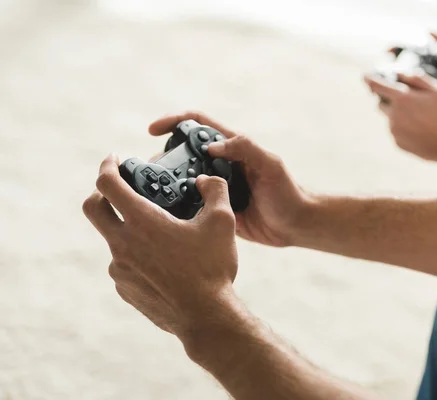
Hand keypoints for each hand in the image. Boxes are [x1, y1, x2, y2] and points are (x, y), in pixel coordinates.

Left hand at [82, 155, 238, 350]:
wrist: (205, 317)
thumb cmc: (212, 268)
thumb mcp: (223, 222)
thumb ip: (215, 191)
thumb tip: (206, 180)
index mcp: (142, 222)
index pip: (108, 184)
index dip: (107, 165)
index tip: (115, 159)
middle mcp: (123, 244)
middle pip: (93, 208)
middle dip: (101, 193)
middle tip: (119, 189)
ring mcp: (120, 268)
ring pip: (112, 239)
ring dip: (126, 228)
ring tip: (157, 232)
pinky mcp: (124, 288)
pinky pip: (122, 263)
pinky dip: (134, 254)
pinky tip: (161, 260)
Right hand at [149, 112, 311, 246]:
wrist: (295, 226)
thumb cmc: (288, 193)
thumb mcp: (270, 165)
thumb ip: (246, 149)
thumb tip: (212, 146)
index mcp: (232, 148)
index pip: (197, 125)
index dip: (173, 121)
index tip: (152, 130)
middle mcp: (220, 165)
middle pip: (183, 152)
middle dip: (163, 157)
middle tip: (150, 172)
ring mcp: (215, 187)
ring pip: (182, 179)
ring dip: (166, 182)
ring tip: (152, 192)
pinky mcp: (214, 208)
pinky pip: (189, 204)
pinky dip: (174, 205)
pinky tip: (164, 211)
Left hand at [365, 72, 436, 161]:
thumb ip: (418, 80)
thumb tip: (401, 73)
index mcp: (402, 99)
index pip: (379, 86)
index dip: (370, 80)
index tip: (364, 76)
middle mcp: (393, 115)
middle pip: (381, 103)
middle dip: (389, 100)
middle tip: (404, 100)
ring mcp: (394, 131)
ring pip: (390, 118)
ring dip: (399, 115)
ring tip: (421, 119)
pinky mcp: (398, 143)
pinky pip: (397, 131)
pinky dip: (404, 128)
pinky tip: (421, 130)